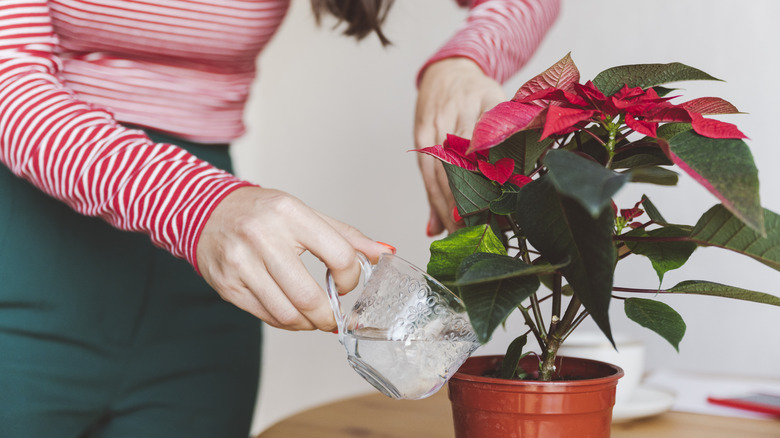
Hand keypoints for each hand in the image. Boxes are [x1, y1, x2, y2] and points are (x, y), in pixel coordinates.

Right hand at [196, 186, 389, 330]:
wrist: (204, 211)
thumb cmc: (261, 212)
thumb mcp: (305, 213)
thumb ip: (346, 236)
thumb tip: (384, 253)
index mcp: (290, 214)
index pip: (338, 256)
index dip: (350, 278)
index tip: (345, 282)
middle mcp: (263, 237)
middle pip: (310, 296)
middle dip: (329, 316)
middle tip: (333, 317)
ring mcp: (241, 263)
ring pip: (287, 314)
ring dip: (308, 324)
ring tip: (313, 317)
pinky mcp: (227, 285)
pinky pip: (266, 316)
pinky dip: (286, 322)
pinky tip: (292, 313)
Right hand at [415, 57, 505, 235]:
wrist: (449, 70)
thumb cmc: (481, 93)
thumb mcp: (504, 104)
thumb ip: (514, 134)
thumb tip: (531, 161)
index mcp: (485, 103)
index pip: (486, 145)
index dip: (486, 178)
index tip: (494, 207)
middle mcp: (457, 114)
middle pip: (458, 165)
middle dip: (464, 203)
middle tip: (476, 233)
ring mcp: (435, 126)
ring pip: (439, 174)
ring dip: (447, 209)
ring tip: (458, 236)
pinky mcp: (421, 136)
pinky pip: (426, 174)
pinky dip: (433, 201)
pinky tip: (438, 225)